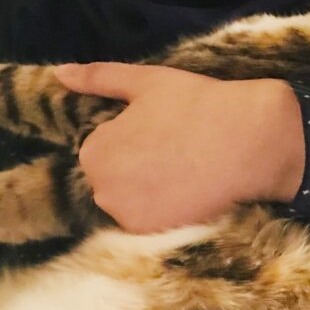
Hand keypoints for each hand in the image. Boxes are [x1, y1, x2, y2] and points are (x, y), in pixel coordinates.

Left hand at [54, 63, 304, 232]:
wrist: (251, 141)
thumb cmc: (198, 104)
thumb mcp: (146, 82)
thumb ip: (98, 78)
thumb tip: (58, 73)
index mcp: (95, 151)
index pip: (102, 148)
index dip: (132, 136)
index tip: (161, 128)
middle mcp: (102, 190)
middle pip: (113, 178)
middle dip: (135, 165)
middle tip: (175, 147)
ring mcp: (129, 217)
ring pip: (131, 201)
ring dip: (148, 189)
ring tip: (184, 168)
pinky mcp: (158, 235)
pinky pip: (151, 220)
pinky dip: (165, 208)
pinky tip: (189, 189)